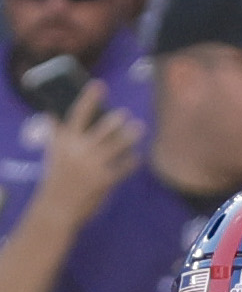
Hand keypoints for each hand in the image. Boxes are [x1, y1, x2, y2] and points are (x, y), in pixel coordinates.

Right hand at [34, 80, 140, 232]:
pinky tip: (136, 157)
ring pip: (116, 146)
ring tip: (139, 127)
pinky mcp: (104, 180)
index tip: (100, 85)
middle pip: (102, 129)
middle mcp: (79, 150)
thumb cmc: (55, 178)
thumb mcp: (53, 153)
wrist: (57, 206)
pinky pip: (123, 168)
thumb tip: (52, 113)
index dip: (90, 98)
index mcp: (65, 140)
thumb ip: (55, 133)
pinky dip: (131, 162)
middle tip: (125, 113)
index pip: (78, 114)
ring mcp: (93, 165)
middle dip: (115, 121)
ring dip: (129, 136)